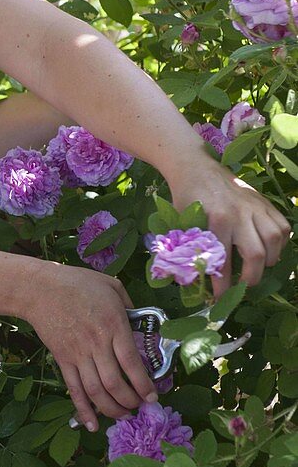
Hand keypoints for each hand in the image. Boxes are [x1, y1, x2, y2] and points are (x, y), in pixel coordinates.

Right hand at [26, 263, 157, 432]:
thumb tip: (141, 323)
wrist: (39, 289)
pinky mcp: (62, 359)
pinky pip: (74, 389)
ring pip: (96, 391)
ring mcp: (78, 354)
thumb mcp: (111, 285)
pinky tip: (92, 425)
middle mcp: (97, 344)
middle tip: (139, 407)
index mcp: (113, 325)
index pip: (132, 363)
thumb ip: (129, 305)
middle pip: (115, 383)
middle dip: (130, 401)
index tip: (153, 397)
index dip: (144, 385)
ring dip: (111, 409)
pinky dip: (83, 410)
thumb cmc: (77, 283)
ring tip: (122, 415)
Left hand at [167, 156, 290, 296]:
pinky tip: (269, 249)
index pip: (224, 262)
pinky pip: (282, 226)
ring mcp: (255, 206)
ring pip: (274, 240)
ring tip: (257, 267)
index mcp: (216, 220)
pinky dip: (279, 242)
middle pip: (257, 254)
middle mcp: (240, 214)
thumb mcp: (184, 225)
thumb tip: (196, 283)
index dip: (223, 285)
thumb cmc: (187, 199)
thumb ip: (192, 252)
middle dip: (251, 277)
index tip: (220, 298)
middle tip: (242, 286)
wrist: (196, 168)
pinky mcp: (263, 202)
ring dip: (269, 260)